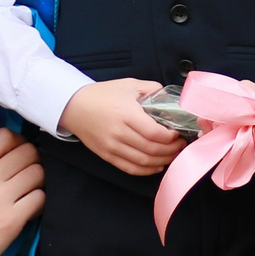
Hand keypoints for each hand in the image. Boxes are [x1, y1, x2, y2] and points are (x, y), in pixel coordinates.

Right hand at [0, 130, 45, 255]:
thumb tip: (8, 154)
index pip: (5, 135)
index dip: (18, 142)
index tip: (18, 154)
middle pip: (27, 151)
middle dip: (33, 161)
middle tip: (28, 174)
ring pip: (37, 173)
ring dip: (38, 182)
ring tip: (28, 193)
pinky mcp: (11, 220)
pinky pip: (39, 198)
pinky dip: (38, 203)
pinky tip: (29, 210)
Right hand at [61, 79, 184, 176]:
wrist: (74, 106)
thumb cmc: (102, 94)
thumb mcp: (129, 84)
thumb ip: (153, 90)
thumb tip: (171, 100)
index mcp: (126, 113)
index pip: (154, 133)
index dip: (171, 138)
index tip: (178, 134)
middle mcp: (119, 132)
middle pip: (152, 149)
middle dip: (171, 150)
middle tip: (181, 145)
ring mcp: (112, 146)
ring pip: (143, 162)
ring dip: (162, 161)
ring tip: (172, 155)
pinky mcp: (107, 155)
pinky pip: (130, 168)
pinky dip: (146, 171)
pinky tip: (157, 166)